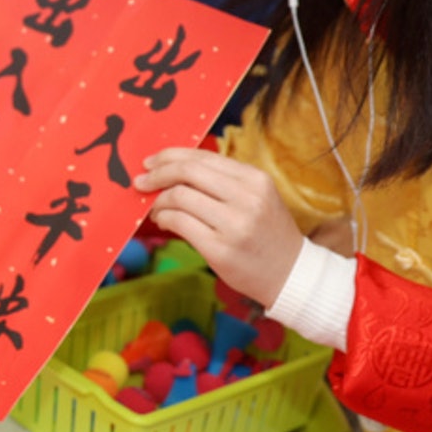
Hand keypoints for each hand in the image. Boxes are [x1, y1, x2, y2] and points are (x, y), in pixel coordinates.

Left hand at [137, 148, 304, 306]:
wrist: (290, 274)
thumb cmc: (265, 233)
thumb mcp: (256, 198)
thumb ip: (221, 181)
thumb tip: (172, 169)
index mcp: (255, 179)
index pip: (202, 157)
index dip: (171, 156)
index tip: (151, 162)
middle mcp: (247, 198)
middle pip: (187, 172)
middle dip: (157, 174)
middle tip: (140, 182)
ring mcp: (234, 224)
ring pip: (179, 197)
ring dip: (158, 201)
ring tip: (155, 208)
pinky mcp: (220, 249)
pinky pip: (179, 223)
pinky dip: (163, 218)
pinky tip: (162, 221)